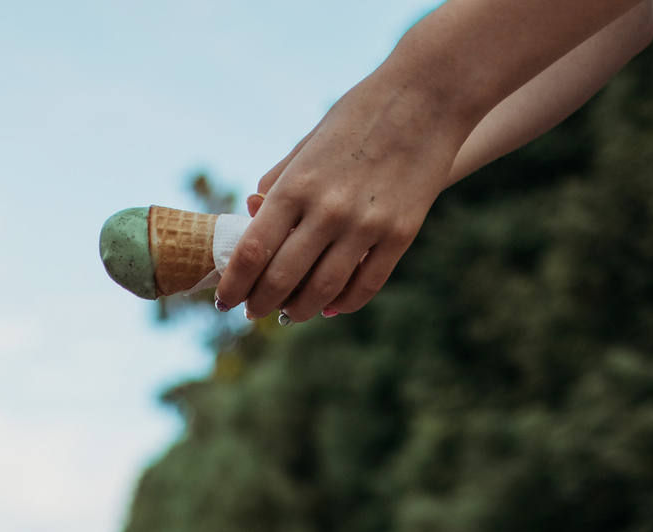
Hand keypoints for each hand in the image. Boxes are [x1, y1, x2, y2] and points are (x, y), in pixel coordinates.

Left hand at [213, 68, 464, 323]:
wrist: (428, 95)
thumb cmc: (360, 114)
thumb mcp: (309, 142)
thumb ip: (280, 182)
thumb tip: (254, 218)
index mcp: (296, 185)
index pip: (252, 252)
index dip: (233, 286)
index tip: (224, 301)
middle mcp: (327, 209)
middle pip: (281, 279)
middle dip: (259, 304)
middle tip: (252, 313)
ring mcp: (366, 224)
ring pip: (323, 290)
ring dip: (299, 311)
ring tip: (287, 315)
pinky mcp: (400, 234)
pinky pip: (366, 286)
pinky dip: (343, 304)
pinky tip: (329, 307)